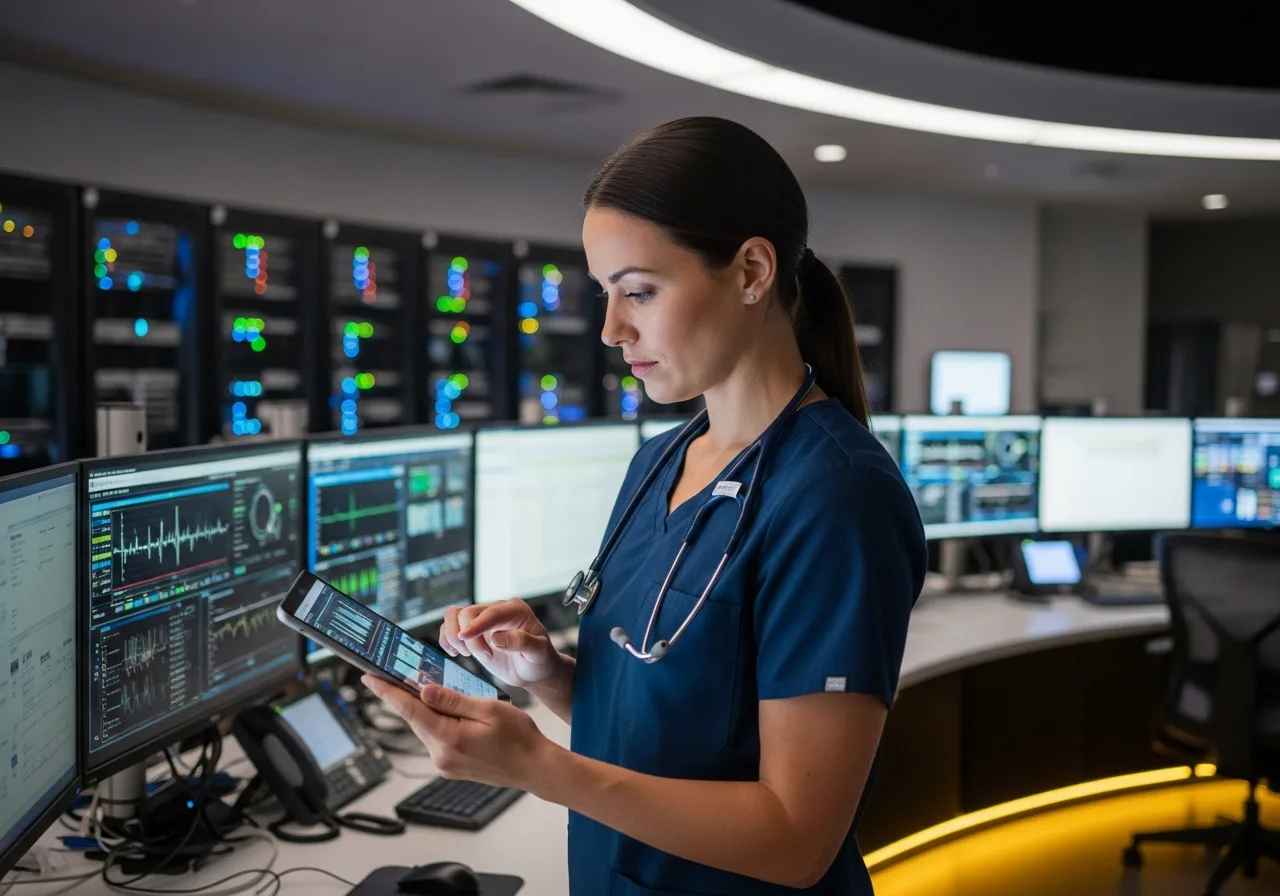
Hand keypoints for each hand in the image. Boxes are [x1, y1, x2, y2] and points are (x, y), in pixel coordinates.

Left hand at [362, 675, 552, 790]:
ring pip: (426, 728)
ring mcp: (445, 764)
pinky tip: (447, 711)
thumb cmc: (519, 738)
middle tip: (394, 675)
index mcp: (448, 739)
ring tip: (430, 690)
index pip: (409, 710)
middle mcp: (441, 755)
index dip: (386, 692)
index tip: (368, 678)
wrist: (535, 768)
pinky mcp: (451, 766)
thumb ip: (453, 700)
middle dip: (406, 697)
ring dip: (425, 710)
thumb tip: (423, 691)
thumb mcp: (488, 709)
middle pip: (415, 719)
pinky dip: (437, 722)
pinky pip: (436, 738)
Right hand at [439, 600, 563, 689]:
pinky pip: (449, 627)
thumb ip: (522, 642)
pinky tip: (455, 654)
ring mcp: (482, 620)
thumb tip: (496, 637)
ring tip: (466, 654)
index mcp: (516, 611)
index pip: (491, 613)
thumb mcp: (539, 652)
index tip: (465, 638)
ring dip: (454, 636)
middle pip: (467, 613)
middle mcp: (497, 610)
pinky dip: (446, 639)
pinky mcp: (472, 632)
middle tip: (486, 657)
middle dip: (470, 638)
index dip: (476, 624)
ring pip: (454, 615)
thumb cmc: (540, 660)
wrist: (533, 670)